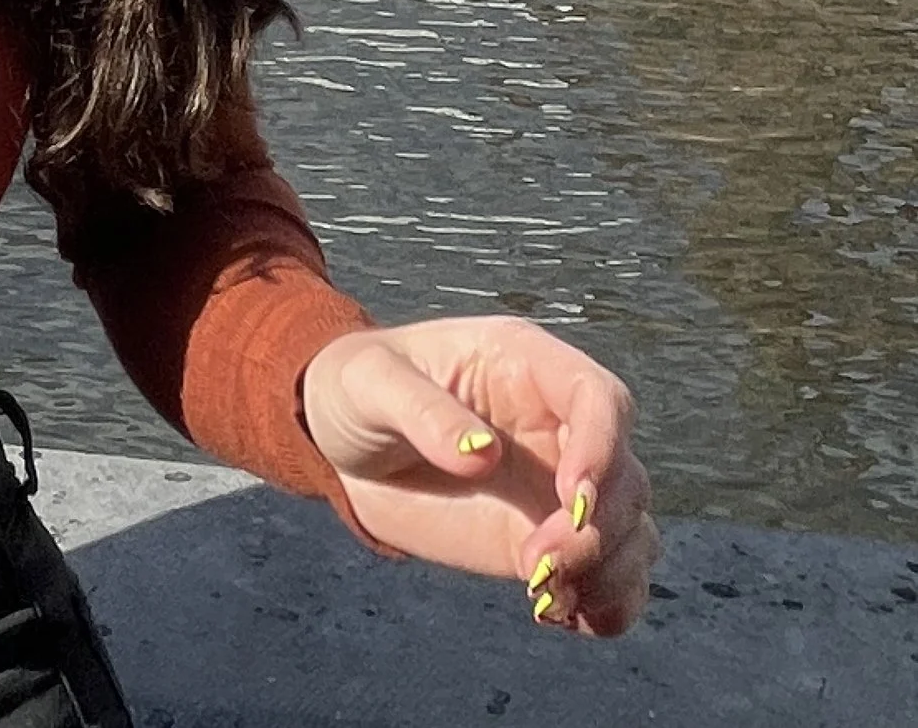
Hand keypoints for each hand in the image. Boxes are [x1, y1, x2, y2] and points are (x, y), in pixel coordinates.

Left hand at [299, 316, 657, 635]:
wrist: (345, 446)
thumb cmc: (355, 388)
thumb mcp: (370, 383)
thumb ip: (423, 411)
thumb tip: (482, 453)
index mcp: (525, 366)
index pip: (599, 397)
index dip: (602, 447)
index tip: (571, 498)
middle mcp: (556, 425)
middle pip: (625, 475)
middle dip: (597, 528)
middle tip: (537, 563)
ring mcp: (558, 486)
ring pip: (632, 530)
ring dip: (607, 572)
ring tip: (544, 594)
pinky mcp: (548, 539)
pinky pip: (613, 577)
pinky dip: (607, 605)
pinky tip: (556, 613)